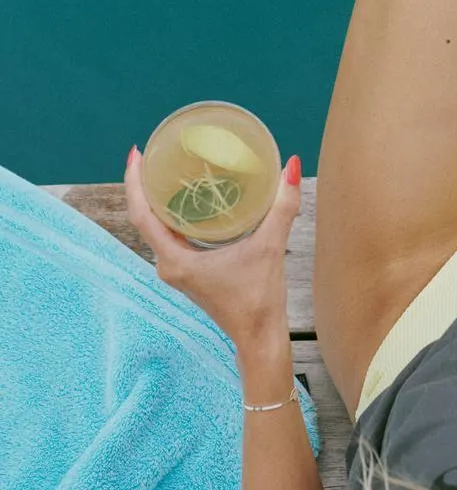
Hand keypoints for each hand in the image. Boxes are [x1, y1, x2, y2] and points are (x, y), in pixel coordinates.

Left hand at [123, 148, 300, 353]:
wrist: (260, 338)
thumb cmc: (259, 299)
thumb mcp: (271, 248)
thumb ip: (282, 207)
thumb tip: (290, 165)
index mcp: (175, 261)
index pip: (141, 215)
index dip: (134, 182)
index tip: (136, 152)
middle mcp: (169, 265)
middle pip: (145, 218)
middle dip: (144, 184)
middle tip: (153, 151)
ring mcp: (178, 270)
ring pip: (158, 227)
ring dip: (159, 199)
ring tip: (167, 167)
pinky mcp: (190, 271)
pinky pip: (172, 235)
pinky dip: (174, 213)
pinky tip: (188, 197)